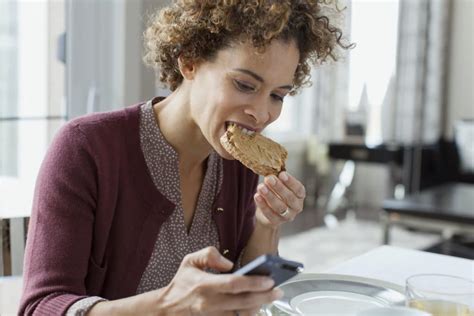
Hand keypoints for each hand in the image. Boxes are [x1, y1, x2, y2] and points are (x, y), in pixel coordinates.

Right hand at [89, 247, 281, 315]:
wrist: (167, 308)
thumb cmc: (182, 283)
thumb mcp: (190, 260)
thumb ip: (210, 254)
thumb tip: (229, 264)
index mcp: (205, 284)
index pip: (234, 284)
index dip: (254, 283)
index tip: (269, 280)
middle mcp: (210, 302)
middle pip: (243, 302)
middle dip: (264, 297)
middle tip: (278, 290)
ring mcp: (213, 315)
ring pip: (242, 315)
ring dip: (258, 307)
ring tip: (270, 297)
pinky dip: (248, 315)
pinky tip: (257, 307)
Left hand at [254, 171, 305, 227]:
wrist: (268, 212)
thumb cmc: (276, 194)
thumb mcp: (279, 186)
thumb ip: (278, 180)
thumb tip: (271, 172)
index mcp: (300, 196)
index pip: (299, 189)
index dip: (291, 182)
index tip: (282, 174)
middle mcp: (296, 207)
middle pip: (289, 198)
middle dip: (278, 187)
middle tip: (269, 179)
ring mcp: (287, 216)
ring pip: (280, 207)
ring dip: (270, 196)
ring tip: (261, 187)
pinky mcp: (276, 222)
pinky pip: (269, 214)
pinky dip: (263, 204)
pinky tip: (257, 196)